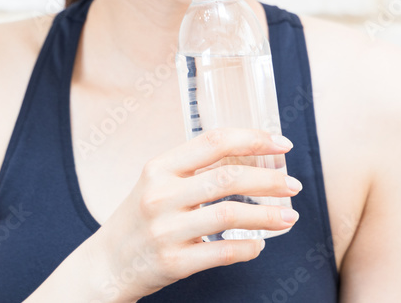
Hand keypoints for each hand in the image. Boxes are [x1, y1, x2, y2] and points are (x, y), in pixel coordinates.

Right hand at [87, 127, 300, 301]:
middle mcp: (161, 195)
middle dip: (270, 180)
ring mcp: (166, 230)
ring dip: (268, 215)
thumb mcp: (157, 182)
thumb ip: (194, 168)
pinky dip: (248, 247)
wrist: (107, 263)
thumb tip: (251, 155)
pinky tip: (259, 245)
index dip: (253, 138)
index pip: (214, 141)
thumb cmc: (141, 217)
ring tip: (289, 217)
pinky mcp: (174, 262)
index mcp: (159, 167)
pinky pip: (223, 252)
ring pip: (230, 214)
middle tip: (293, 185)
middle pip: (228, 177)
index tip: (281, 143)